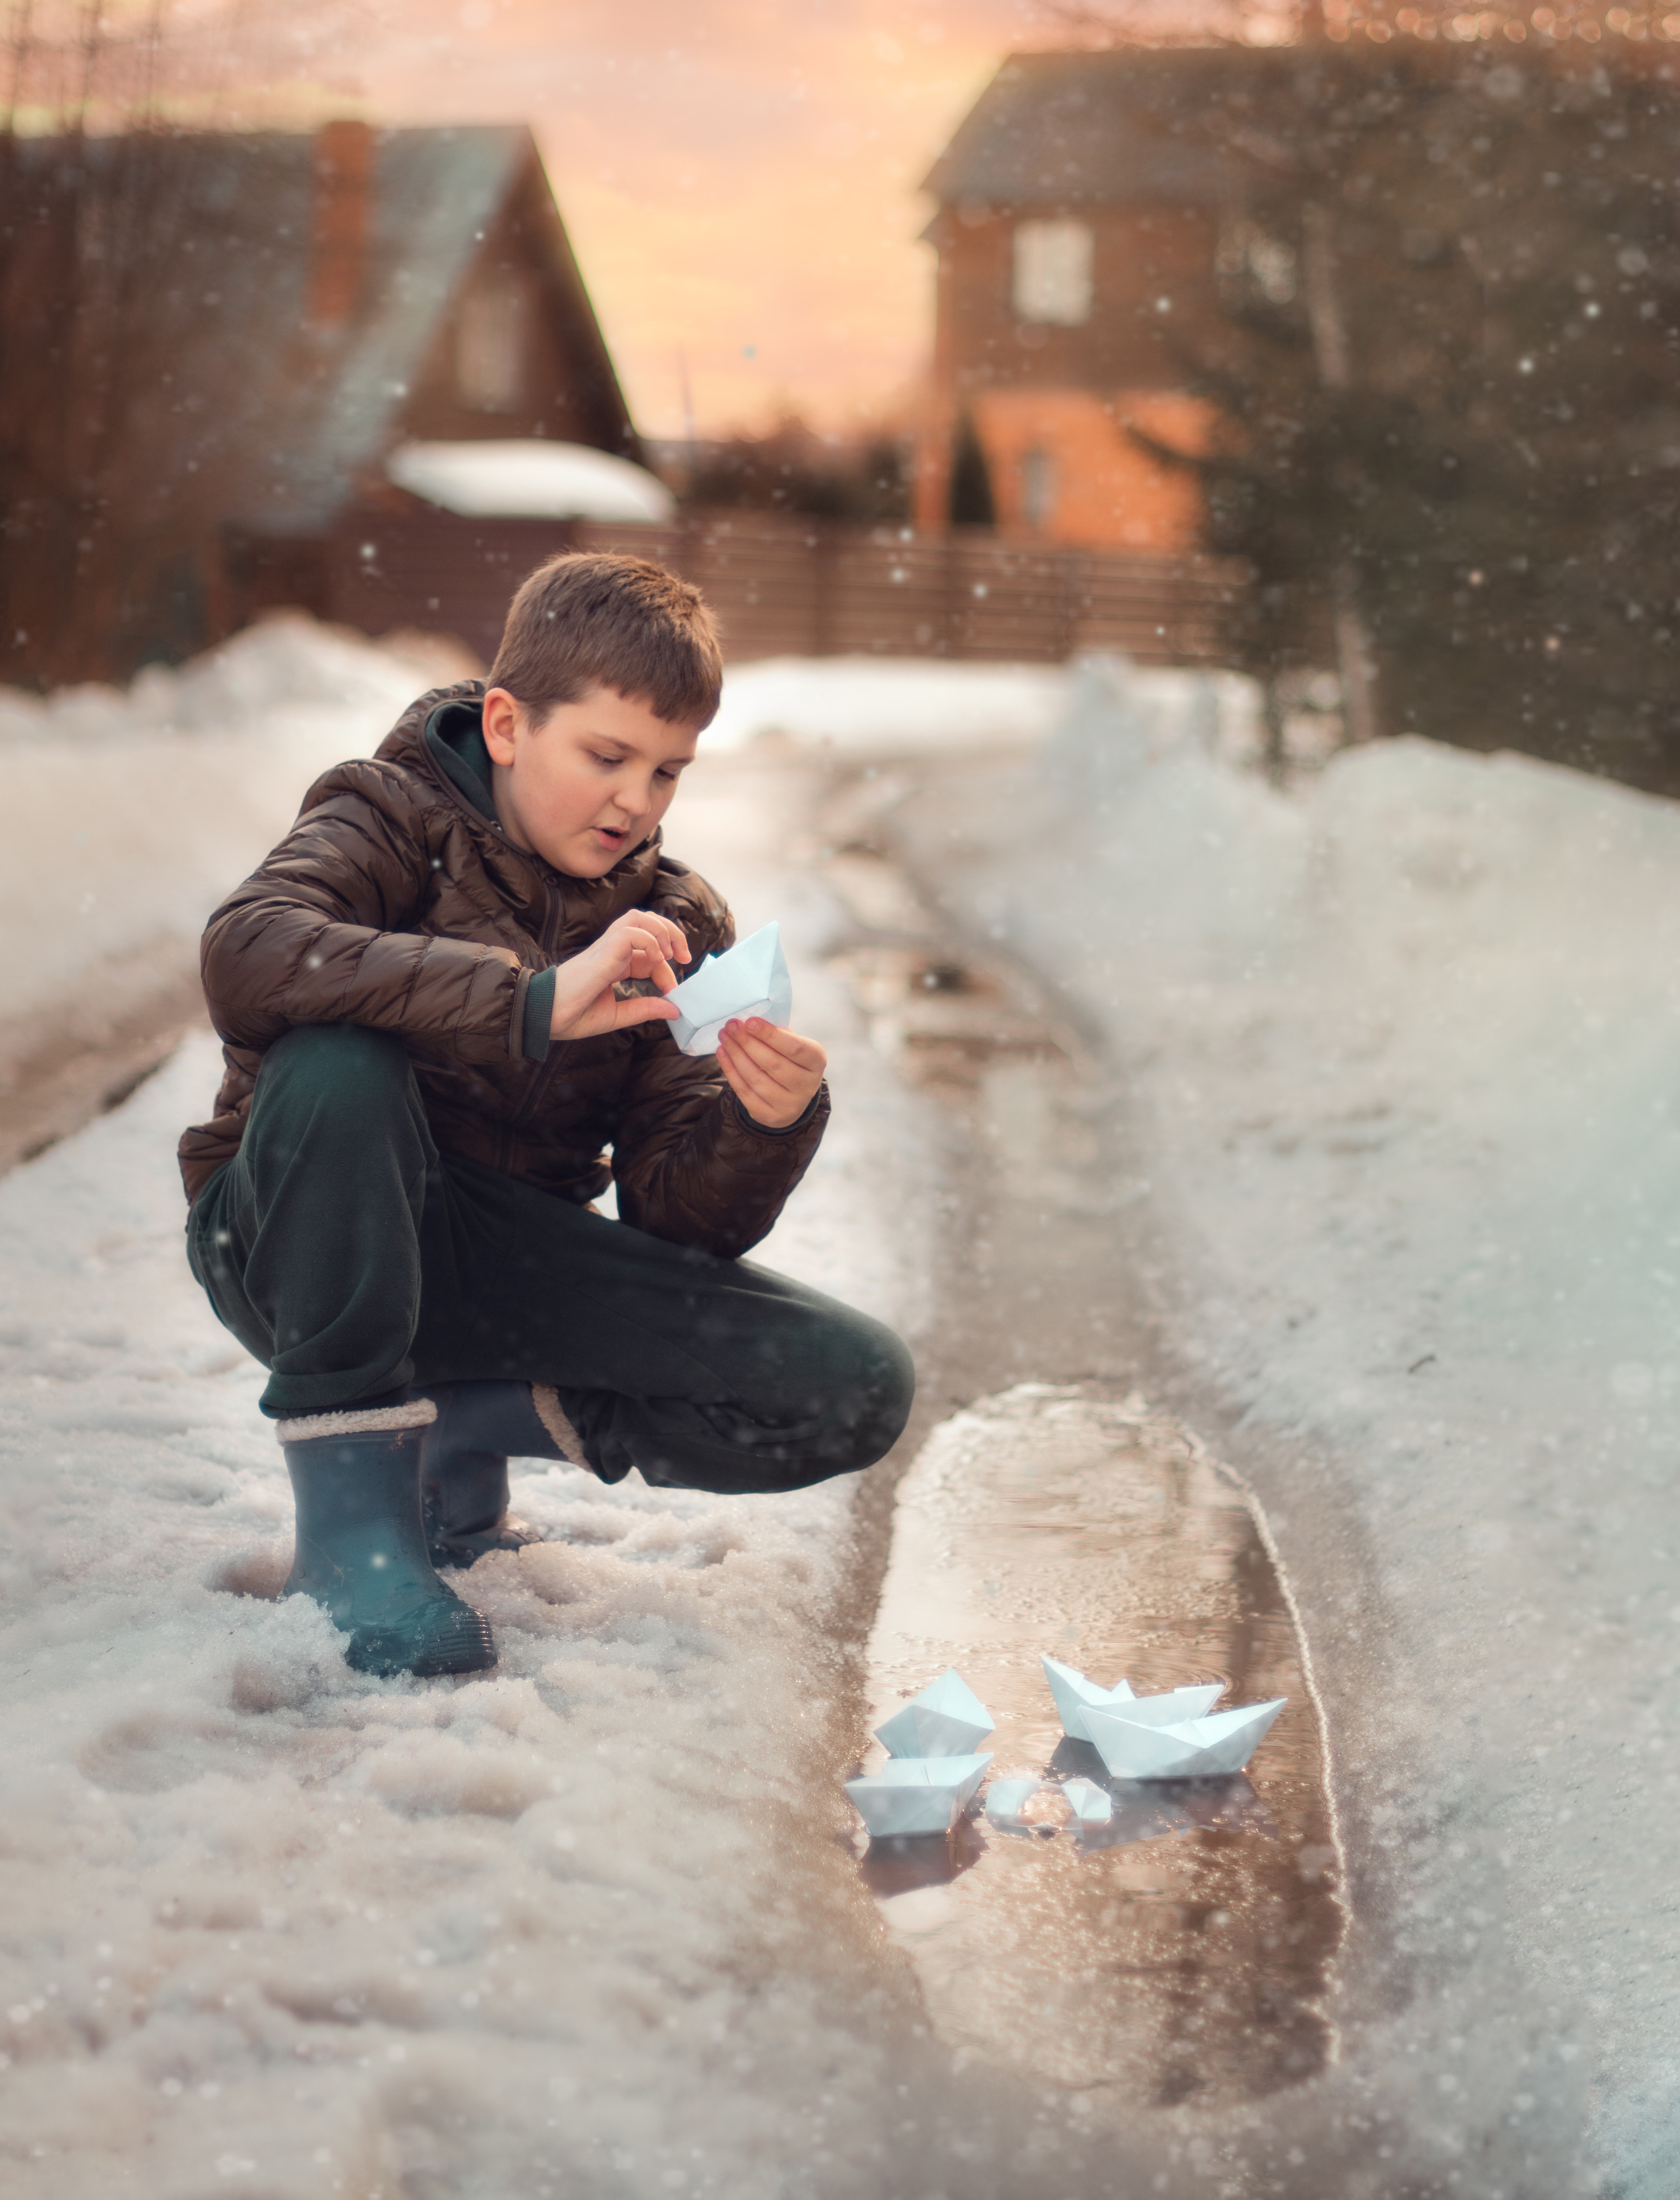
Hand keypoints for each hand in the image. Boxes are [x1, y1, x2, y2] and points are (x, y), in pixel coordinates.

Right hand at [549, 909, 689, 1040]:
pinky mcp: (602, 950)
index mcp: (613, 964)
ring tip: (672, 953)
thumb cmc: (572, 1016)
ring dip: (662, 930)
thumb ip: (644, 1009)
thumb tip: (674, 1009)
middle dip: (672, 934)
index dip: (665, 967)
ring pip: (639, 917)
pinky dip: (650, 940)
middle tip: (685, 958)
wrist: (543, 1016)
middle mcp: (611, 951)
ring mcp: (606, 948)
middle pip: (646, 922)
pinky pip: (631, 930)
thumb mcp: (617, 1016)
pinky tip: (656, 959)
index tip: (672, 991)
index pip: (648, 951)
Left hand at [716, 1019, 826, 1129]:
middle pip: (773, 1063)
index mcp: (817, 1062)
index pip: (794, 1048)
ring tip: (724, 1038)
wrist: (791, 1097)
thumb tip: (749, 1022)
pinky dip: (730, 1070)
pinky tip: (723, 1054)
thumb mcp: (792, 1045)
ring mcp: (789, 1105)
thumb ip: (778, 1033)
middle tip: (731, 1026)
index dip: (770, 1034)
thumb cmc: (790, 1061)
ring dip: (736, 1055)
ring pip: (756, 1078)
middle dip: (748, 1042)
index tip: (750, 1022)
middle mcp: (807, 1086)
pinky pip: (745, 1092)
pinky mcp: (770, 1116)